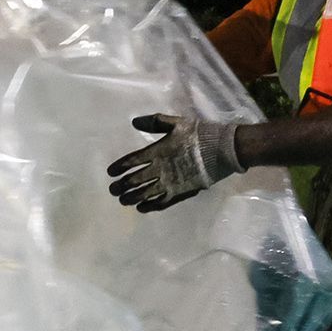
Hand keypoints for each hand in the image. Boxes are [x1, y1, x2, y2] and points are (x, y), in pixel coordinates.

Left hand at [106, 113, 245, 212]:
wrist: (221, 149)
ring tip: (123, 200)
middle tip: (113, 190)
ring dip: (132, 198)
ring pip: (145, 194)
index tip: (110, 173)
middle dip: (121, 186)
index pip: (132, 161)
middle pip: (135, 180)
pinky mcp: (180, 192)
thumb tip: (134, 122)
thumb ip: (154, 123)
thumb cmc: (199, 134)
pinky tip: (142, 208)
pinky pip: (161, 202)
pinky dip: (150, 206)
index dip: (119, 167)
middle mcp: (160, 169)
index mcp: (158, 151)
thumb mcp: (176, 123)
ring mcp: (170, 183)